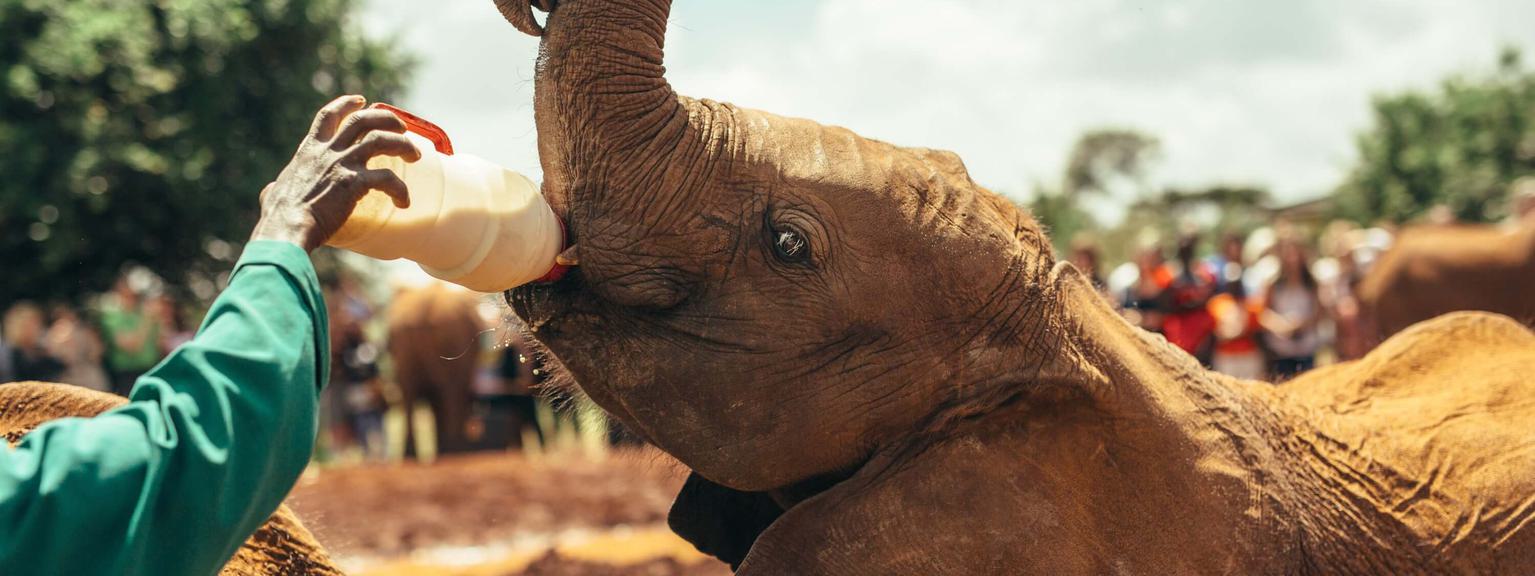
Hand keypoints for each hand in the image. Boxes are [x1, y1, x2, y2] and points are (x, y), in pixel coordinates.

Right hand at [251, 95, 421, 251]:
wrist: (287, 228)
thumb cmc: (279, 217)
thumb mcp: (273, 193)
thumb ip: (274, 188)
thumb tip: (269, 192)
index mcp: (309, 151)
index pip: (328, 116)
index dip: (346, 104)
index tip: (363, 100)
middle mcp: (327, 152)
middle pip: (362, 120)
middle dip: (386, 119)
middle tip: (402, 128)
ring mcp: (342, 165)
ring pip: (381, 140)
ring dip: (403, 145)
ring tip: (415, 156)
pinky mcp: (354, 183)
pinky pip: (387, 179)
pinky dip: (401, 189)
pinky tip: (404, 202)